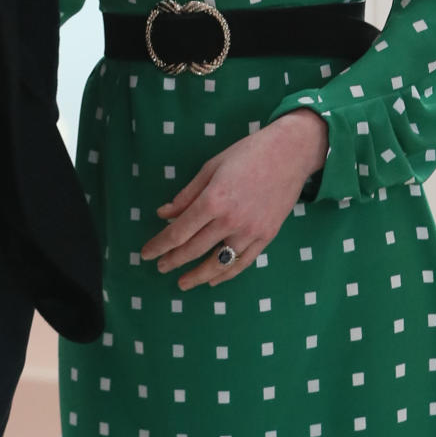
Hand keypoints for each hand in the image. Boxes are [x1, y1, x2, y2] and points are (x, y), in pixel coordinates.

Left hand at [139, 109, 327, 289]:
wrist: (289, 153)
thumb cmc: (246, 154)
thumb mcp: (210, 168)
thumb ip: (186, 195)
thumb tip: (163, 214)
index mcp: (213, 200)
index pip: (179, 232)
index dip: (160, 245)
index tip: (146, 253)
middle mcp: (231, 220)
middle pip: (195, 249)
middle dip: (173, 261)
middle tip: (159, 267)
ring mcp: (251, 231)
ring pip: (219, 263)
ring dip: (198, 276)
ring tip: (183, 283)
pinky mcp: (267, 237)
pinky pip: (243, 262)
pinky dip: (226, 274)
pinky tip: (213, 279)